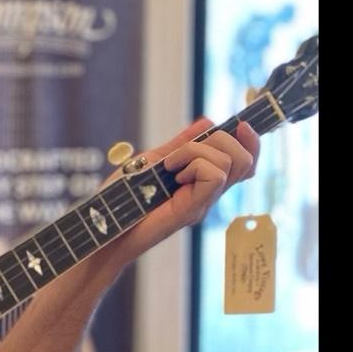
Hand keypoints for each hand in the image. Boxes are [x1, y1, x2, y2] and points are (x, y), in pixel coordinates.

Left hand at [87, 117, 259, 282]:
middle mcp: (208, 194)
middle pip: (245, 158)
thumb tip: (206, 123)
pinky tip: (172, 174)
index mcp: (202, 181)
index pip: (245, 161)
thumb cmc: (120, 199)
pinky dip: (194, 163)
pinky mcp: (193, 210)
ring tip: (170, 167)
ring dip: (197, 151)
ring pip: (230, 163)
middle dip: (219, 139)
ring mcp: (202, 203)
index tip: (240, 125)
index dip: (251, 141)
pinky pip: (215, 175)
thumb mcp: (151, 162)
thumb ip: (179, 145)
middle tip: (179, 155)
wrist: (101, 228)